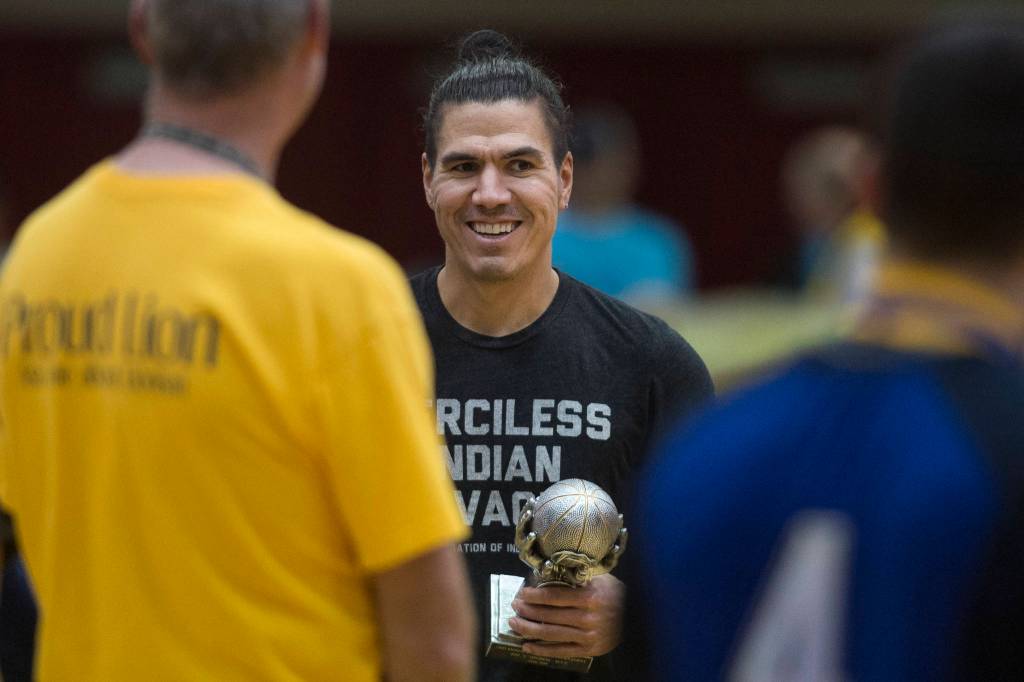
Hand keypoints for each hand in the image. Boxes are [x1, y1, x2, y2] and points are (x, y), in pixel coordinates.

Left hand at [509, 573, 623, 658]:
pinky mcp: (588, 649)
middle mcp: (587, 617)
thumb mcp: (600, 578)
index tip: (522, 593)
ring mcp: (588, 635)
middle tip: (514, 606)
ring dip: (529, 629)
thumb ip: (577, 578)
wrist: (638, 615)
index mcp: (589, 597)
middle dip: (528, 611)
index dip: (534, 595)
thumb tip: (547, 576)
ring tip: (514, 624)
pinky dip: (542, 650)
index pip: (554, 596)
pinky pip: (561, 651)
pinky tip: (527, 646)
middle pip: (549, 616)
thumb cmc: (616, 593)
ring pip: (551, 633)